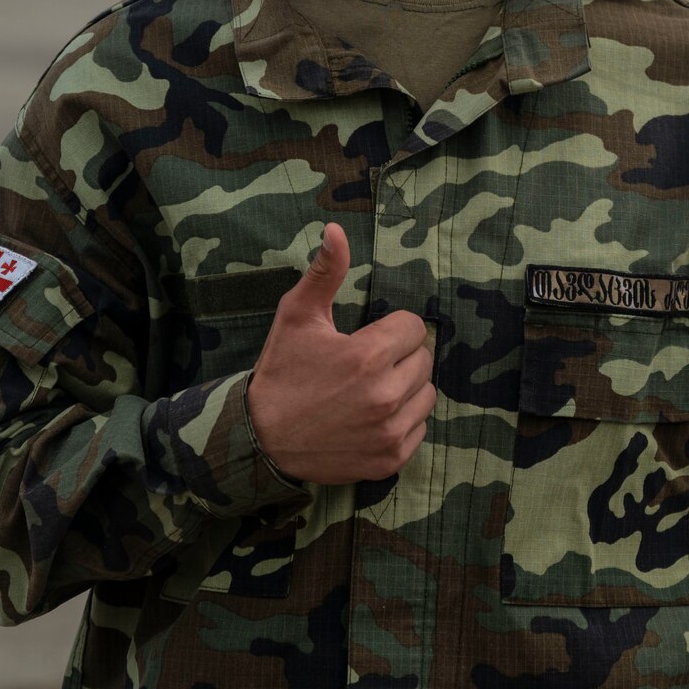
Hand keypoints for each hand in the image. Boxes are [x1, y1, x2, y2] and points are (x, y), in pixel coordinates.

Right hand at [245, 223, 435, 485]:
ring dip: (406, 388)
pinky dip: (402, 421)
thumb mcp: (297, 316)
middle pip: (423, 359)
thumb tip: (336, 229)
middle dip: (398, 357)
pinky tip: (371, 417)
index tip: (364, 339)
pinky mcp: (390, 459)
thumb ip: (325, 272)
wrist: (261, 439)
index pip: (414, 327)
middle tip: (364, 366)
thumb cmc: (282, 371)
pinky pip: (420, 428)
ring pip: (426, 394)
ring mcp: (390, 431)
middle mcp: (385, 396)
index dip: (390, 329)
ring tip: (370, 390)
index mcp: (368, 356)